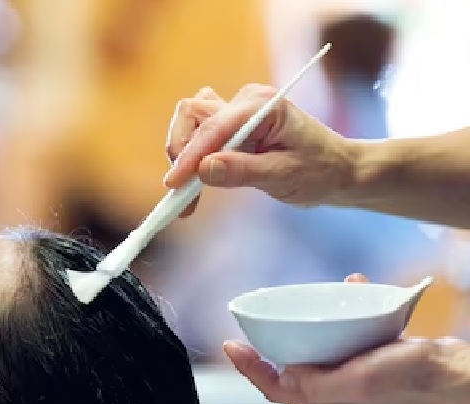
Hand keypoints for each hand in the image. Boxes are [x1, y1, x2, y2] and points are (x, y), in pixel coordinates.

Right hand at [163, 84, 354, 215]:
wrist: (337, 170)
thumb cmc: (320, 170)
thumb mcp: (284, 175)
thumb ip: (242, 171)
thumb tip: (203, 168)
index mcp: (262, 105)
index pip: (213, 127)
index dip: (189, 156)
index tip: (174, 185)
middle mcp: (245, 102)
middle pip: (192, 113)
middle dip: (181, 152)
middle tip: (181, 191)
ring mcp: (236, 111)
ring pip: (190, 122)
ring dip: (183, 154)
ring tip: (189, 192)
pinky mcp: (231, 126)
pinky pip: (198, 135)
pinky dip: (191, 159)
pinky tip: (196, 186)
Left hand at [222, 274, 469, 403]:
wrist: (466, 377)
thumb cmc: (420, 380)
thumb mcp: (363, 380)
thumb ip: (321, 384)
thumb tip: (285, 377)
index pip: (278, 390)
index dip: (251, 370)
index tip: (232, 346)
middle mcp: (343, 397)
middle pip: (293, 375)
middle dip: (271, 350)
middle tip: (254, 329)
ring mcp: (362, 381)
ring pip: (322, 354)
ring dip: (310, 328)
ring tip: (304, 304)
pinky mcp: (382, 364)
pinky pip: (355, 338)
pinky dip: (349, 316)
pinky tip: (356, 290)